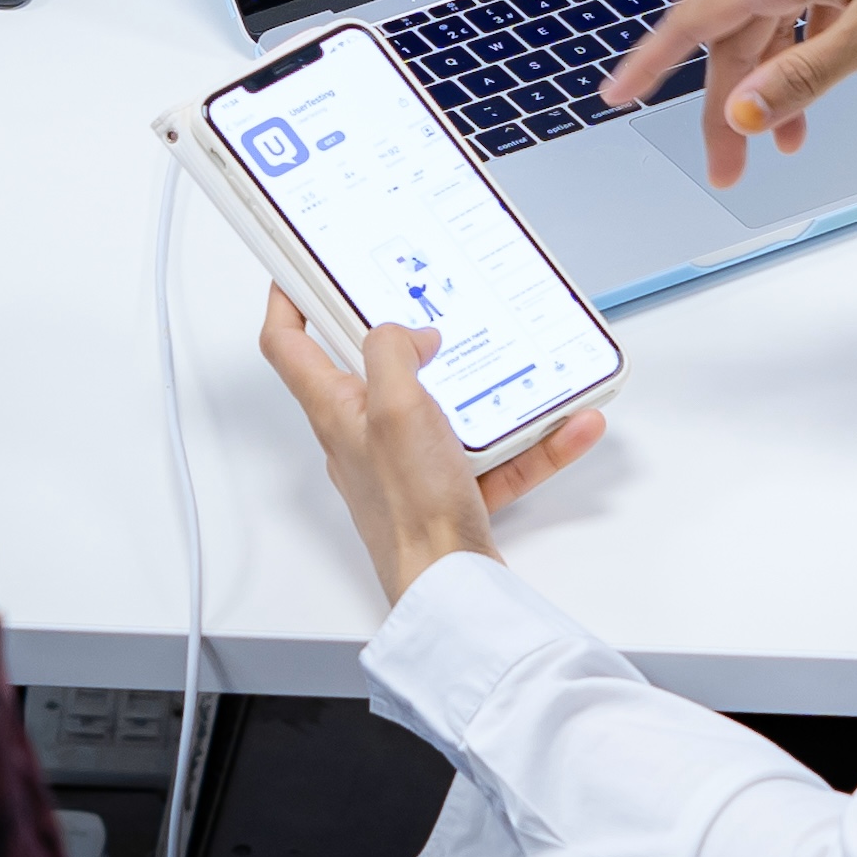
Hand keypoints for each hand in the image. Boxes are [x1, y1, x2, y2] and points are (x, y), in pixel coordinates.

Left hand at [255, 294, 604, 606]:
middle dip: (407, 338)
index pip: (288, 345)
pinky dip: (531, 442)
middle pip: (373, 372)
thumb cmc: (411, 510)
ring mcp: (406, 467)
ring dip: (491, 391)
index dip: (288, 300)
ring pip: (448, 412)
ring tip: (527, 370)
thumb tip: (406, 334)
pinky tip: (568, 428)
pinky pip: (493, 457)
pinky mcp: (447, 494)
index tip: (301, 269)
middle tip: (432, 306)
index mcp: (336, 410)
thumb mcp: (394, 407)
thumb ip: (392, 353)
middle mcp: (364, 437)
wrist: (449, 588)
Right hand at [599, 0, 856, 186]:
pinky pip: (808, 10)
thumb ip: (808, 73)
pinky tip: (820, 83)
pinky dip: (804, 53)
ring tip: (785, 145)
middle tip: (729, 169)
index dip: (652, 60)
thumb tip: (745, 111)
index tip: (617, 94)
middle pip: (737, 35)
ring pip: (774, 25)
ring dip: (771, 85)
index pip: (698, 19)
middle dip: (729, 105)